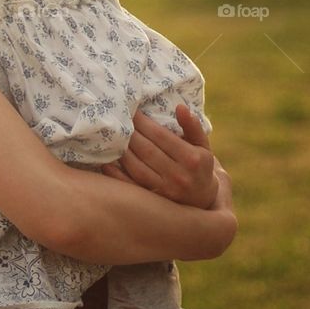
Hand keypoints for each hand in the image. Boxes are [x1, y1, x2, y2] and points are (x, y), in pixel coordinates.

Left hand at [101, 105, 220, 208]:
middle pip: (146, 150)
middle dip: (130, 132)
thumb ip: (192, 126)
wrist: (203, 200)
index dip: (143, 122)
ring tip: (112, 136)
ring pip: (136, 167)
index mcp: (191, 158)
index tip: (131, 110)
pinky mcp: (153, 201)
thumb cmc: (200, 165)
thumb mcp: (202, 145)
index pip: (160, 135)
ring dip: (122, 150)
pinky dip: (117, 174)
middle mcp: (178, 175)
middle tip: (118, 119)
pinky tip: (106, 162)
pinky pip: (131, 186)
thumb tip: (180, 107)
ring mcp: (165, 191)